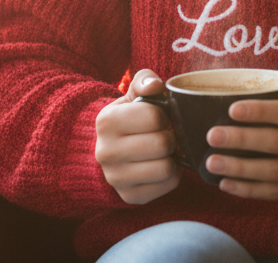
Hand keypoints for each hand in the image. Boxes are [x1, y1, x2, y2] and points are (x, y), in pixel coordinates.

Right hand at [94, 69, 180, 203]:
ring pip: (166, 167)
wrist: (109, 152)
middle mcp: (105, 152)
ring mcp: (115, 178)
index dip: (164, 115)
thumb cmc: (129, 119)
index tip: (158, 118)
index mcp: (106, 121)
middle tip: (164, 135)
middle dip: (170, 137)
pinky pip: (167, 185)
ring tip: (163, 151)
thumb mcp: (132, 96)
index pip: (154, 116)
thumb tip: (155, 85)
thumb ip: (144, 82)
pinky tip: (160, 165)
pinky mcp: (129, 196)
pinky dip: (171, 175)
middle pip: (162, 143)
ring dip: (172, 157)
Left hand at [205, 73, 277, 202]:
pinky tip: (227, 185)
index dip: (261, 112)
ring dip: (240, 169)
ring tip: (211, 163)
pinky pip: (277, 193)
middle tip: (212, 135)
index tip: (233, 109)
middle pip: (276, 144)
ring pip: (273, 172)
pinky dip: (250, 191)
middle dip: (242, 140)